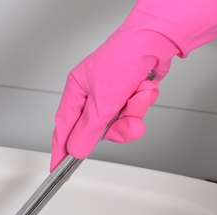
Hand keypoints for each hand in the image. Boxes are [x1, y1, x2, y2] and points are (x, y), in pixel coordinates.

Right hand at [50, 0, 216, 170]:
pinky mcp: (129, 96)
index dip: (62, 149)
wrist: (157, 41)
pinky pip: (133, 115)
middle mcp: (92, 93)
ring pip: (118, 125)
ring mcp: (112, 95)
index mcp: (77, 90)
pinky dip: (141, 105)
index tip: (59, 169)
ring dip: (132, 114)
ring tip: (138, 98)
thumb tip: (76, 149)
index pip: (64, 127)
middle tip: (125, 123)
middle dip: (116, 128)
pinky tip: (143, 90)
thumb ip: (88, 130)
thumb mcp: (103, 101)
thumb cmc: (125, 57)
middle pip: (97, 130)